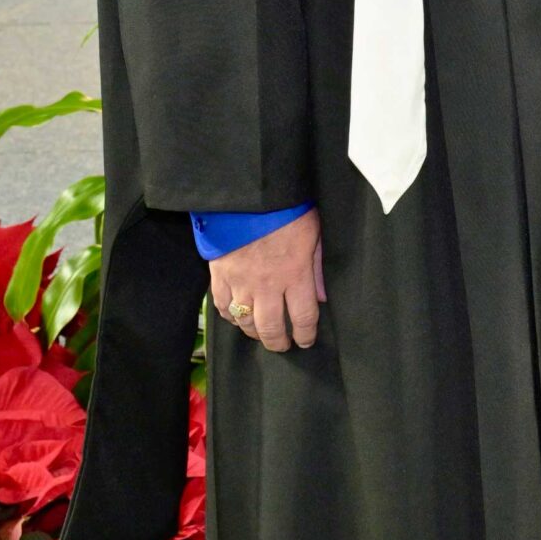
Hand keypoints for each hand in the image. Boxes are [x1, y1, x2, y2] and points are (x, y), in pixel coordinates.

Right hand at [208, 208, 324, 353]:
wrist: (248, 194)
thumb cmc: (287, 210)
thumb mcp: (314, 234)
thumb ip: (317, 268)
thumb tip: (322, 297)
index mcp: (295, 274)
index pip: (302, 317)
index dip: (305, 334)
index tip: (306, 340)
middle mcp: (267, 285)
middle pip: (270, 328)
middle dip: (278, 342)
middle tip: (282, 345)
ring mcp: (240, 282)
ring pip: (244, 322)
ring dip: (253, 332)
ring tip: (260, 334)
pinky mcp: (218, 275)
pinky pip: (221, 306)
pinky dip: (229, 316)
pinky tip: (237, 317)